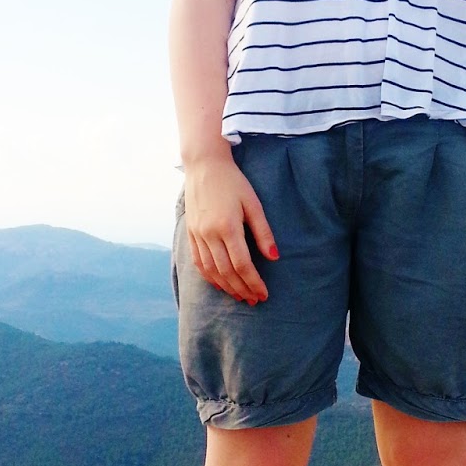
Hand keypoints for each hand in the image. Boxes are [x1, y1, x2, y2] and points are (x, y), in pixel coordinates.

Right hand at [183, 152, 278, 303]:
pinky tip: (219, 284)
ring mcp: (197, 234)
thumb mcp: (253, 203)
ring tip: (240, 296)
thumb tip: (274, 257)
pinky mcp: (190, 233)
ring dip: (226, 286)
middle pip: (227, 272)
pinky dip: (209, 277)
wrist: (204, 165)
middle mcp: (210, 234)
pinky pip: (198, 262)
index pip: (242, 264)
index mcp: (228, 226)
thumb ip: (263, 232)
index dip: (254, 282)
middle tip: (254, 300)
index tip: (263, 293)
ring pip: (211, 271)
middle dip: (242, 288)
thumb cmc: (233, 182)